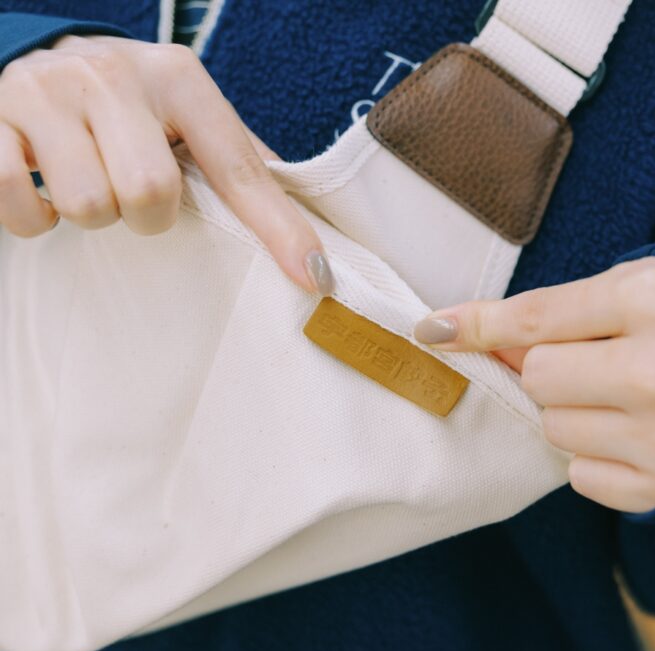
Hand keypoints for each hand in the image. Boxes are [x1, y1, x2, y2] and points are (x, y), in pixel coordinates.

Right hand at [0, 35, 332, 294]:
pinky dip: (34, 219)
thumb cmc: (132, 105)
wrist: (38, 56)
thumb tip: (312, 247)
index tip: (310, 276)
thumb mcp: (189, 116)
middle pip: (151, 193)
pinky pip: (16, 203)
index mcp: (179, 78)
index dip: (277, 228)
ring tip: (91, 183)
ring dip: (92, 215)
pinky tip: (43, 189)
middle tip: (137, 198)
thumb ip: (242, 167)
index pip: (238, 167)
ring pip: (88, 205)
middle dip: (149, 217)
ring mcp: (47, 92)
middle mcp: (115, 76)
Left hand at [414, 257, 654, 513]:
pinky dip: (598, 454)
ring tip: (632, 396)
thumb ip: (584, 305)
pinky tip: (642, 434)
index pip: (536, 317)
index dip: (477, 323)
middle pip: (538, 378)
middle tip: (596, 358)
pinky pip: (582, 477)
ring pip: (555, 429)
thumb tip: (498, 340)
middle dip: (550, 367)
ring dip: (575, 411)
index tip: (431, 329)